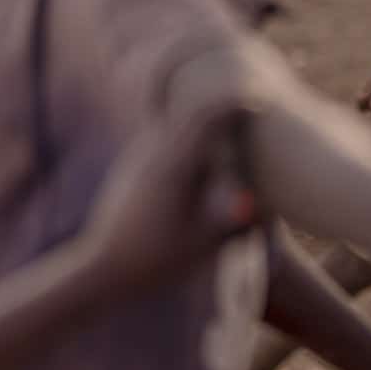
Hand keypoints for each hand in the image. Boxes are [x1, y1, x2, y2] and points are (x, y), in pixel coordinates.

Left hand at [83, 102, 259, 296]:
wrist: (106, 269)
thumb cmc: (158, 259)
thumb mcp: (203, 243)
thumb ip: (234, 220)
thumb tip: (261, 202)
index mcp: (170, 166)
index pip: (205, 116)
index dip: (235, 103)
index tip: (264, 102)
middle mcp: (152, 153)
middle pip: (189, 110)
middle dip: (221, 101)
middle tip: (257, 100)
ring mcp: (140, 158)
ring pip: (176, 123)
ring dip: (206, 118)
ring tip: (238, 119)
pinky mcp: (136, 169)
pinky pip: (169, 138)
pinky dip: (194, 135)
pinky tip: (211, 149)